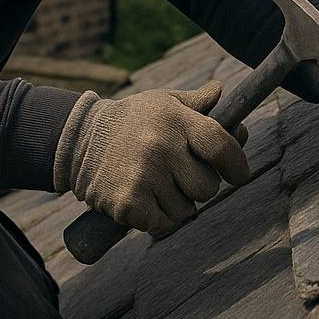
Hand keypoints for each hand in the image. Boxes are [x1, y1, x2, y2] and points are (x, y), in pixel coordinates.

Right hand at [53, 81, 250, 234]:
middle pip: (207, 186)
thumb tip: (221, 93)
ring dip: (179, 204)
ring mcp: (144, 176)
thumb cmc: (133, 120)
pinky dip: (159, 219)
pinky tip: (146, 200)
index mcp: (175, 119)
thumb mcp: (163, 102)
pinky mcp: (128, 204)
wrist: (79, 138)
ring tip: (158, 184)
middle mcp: (161, 147)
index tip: (239, 175)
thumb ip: (196, 102)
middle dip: (201, 186)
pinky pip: (163, 225)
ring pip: (187, 210)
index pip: (221, 146)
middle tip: (181, 175)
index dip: (237, 165)